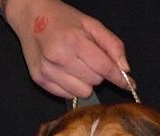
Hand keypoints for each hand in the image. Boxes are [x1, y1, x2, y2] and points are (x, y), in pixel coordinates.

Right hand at [4, 0, 129, 98]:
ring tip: (75, 65)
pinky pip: (68, 95)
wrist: (30, 15)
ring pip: (83, 92)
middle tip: (87, 59)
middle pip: (95, 81)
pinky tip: (64, 71)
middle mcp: (59, 57)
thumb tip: (125, 69)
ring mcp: (48, 70)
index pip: (105, 68)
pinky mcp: (40, 79)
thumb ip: (112, 45)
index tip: (129, 84)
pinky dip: (71, 86)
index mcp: (74, 41)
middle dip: (97, 73)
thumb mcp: (91, 24)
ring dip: (84, 82)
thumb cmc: (63, 20)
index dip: (119, 78)